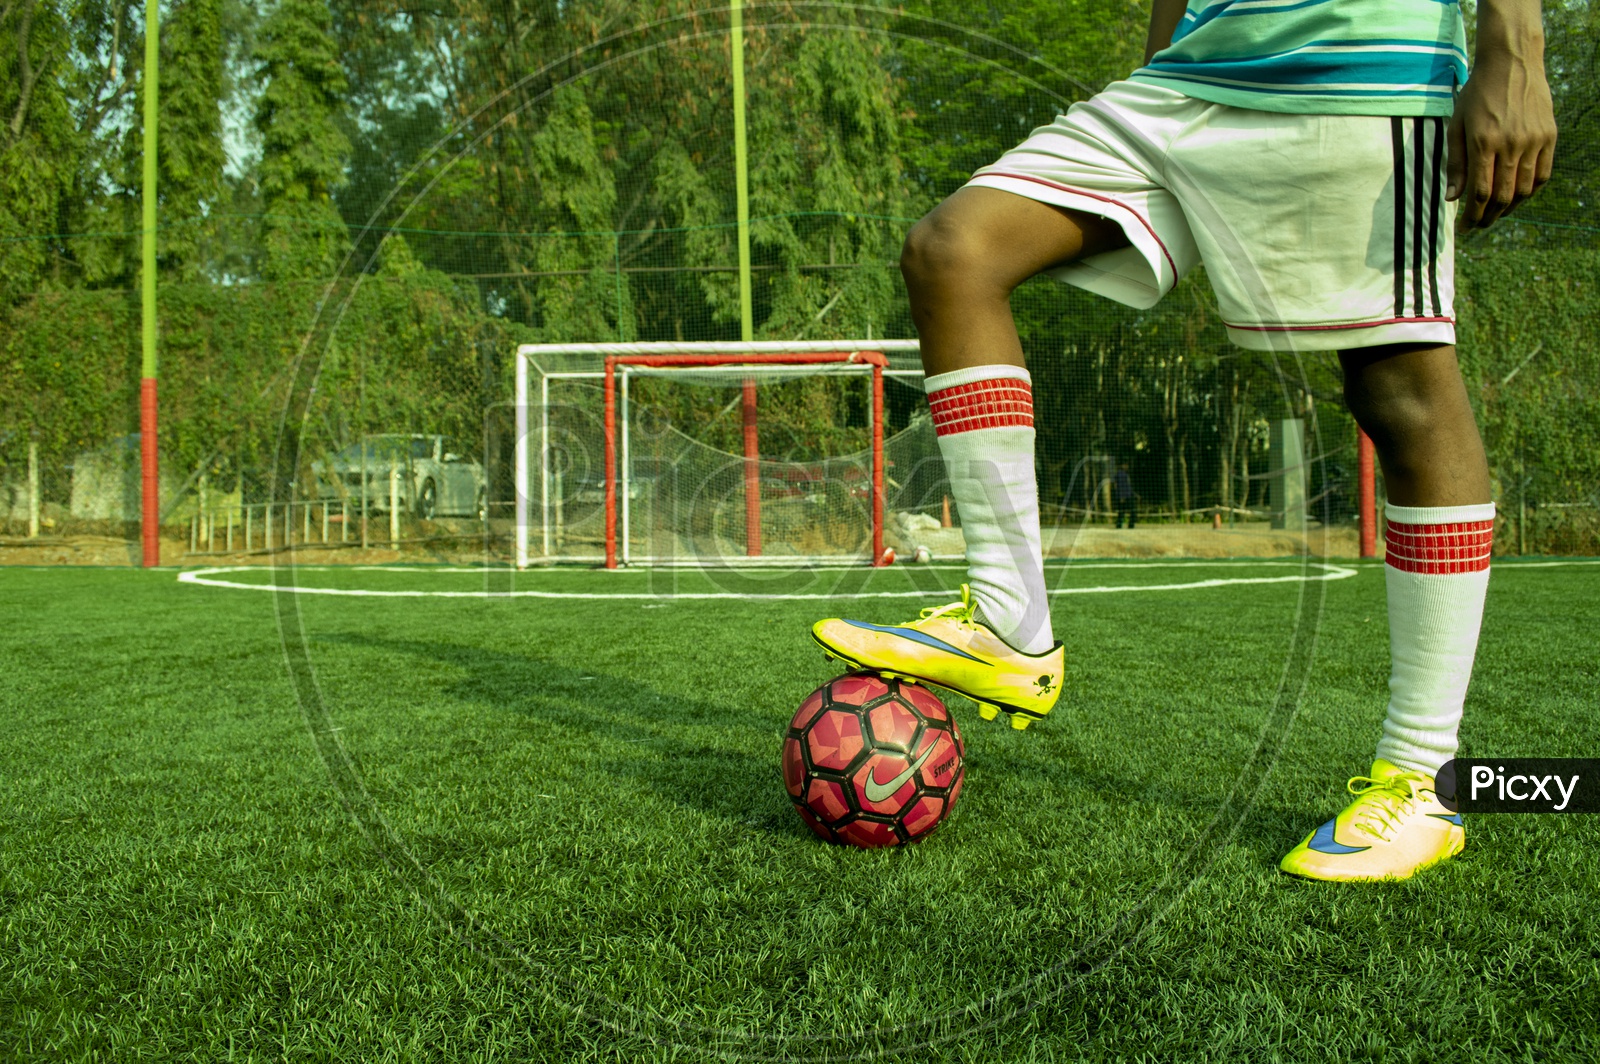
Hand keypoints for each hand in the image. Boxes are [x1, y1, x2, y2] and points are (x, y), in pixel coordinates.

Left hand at [1447, 47, 1556, 227]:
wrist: (1512, 62)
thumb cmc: (1477, 93)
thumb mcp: (1457, 125)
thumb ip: (1455, 163)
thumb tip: (1453, 198)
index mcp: (1484, 143)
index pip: (1480, 193)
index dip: (1471, 217)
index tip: (1463, 228)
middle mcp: (1512, 145)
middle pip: (1503, 197)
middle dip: (1488, 218)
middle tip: (1478, 225)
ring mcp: (1534, 141)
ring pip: (1525, 190)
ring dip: (1509, 208)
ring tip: (1495, 214)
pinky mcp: (1550, 136)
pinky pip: (1543, 174)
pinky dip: (1530, 191)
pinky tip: (1518, 196)